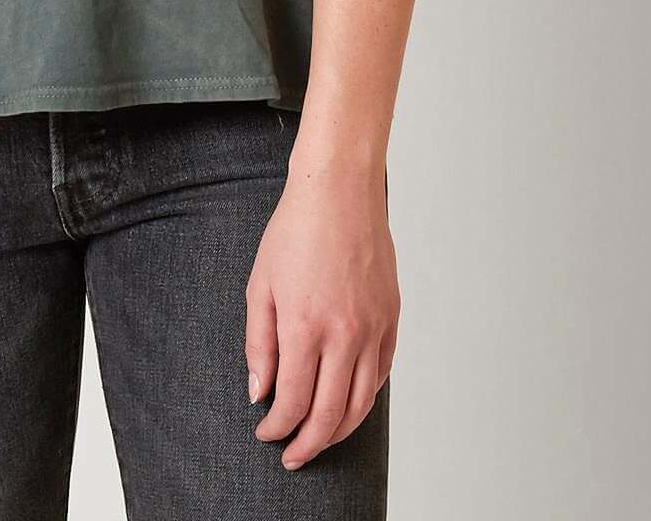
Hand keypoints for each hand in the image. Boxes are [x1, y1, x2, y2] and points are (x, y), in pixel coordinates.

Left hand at [243, 167, 396, 469]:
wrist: (340, 193)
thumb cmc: (294, 233)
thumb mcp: (259, 288)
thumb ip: (259, 346)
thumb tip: (260, 392)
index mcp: (304, 328)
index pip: (292, 402)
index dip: (277, 428)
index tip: (266, 433)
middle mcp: (344, 334)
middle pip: (330, 414)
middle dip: (308, 443)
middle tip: (292, 456)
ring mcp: (373, 328)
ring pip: (362, 402)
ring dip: (340, 430)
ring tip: (320, 439)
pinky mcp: (391, 318)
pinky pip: (381, 374)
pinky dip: (365, 397)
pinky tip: (348, 403)